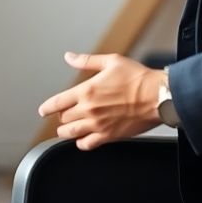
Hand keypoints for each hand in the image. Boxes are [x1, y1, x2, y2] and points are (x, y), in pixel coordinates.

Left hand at [36, 52, 163, 149]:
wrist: (157, 96)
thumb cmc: (137, 78)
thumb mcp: (110, 61)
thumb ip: (86, 61)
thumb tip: (69, 57)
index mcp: (86, 91)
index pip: (57, 103)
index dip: (47, 107)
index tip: (43, 110)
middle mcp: (89, 110)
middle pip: (63, 119)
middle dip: (61, 117)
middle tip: (64, 114)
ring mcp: (98, 125)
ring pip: (71, 133)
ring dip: (66, 131)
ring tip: (67, 128)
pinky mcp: (109, 136)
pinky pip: (87, 145)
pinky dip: (81, 143)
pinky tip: (83, 139)